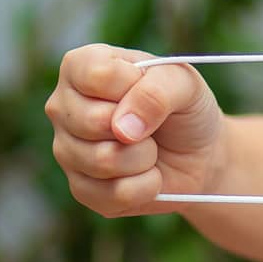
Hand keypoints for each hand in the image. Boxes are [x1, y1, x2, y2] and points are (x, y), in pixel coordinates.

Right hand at [44, 44, 222, 216]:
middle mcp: (63, 106)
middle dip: (141, 128)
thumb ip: (157, 92)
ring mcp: (66, 150)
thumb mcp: (184, 84)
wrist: (199, 154)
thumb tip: (123, 129)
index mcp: (81, 66)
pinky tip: (147, 174)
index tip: (151, 89)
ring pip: (103, 160)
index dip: (136, 87)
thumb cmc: (184, 108)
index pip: (97, 75)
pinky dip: (146, 186)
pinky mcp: (80, 189)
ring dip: (145, 158)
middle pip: (94, 121)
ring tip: (150, 149)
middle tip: (151, 126)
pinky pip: (113, 195)